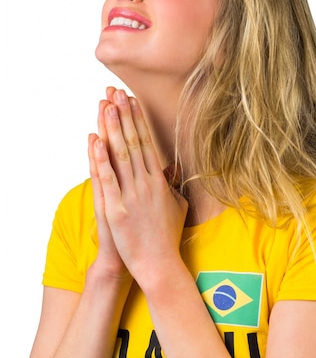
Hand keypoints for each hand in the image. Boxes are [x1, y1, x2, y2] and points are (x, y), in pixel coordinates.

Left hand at [91, 89, 187, 285]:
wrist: (159, 265)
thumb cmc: (167, 238)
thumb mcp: (177, 207)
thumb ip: (172, 187)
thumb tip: (171, 173)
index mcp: (159, 183)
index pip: (147, 144)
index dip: (138, 121)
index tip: (132, 101)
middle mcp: (146, 184)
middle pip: (133, 143)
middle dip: (124, 116)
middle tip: (117, 92)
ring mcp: (131, 196)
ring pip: (121, 155)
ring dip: (113, 129)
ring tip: (106, 105)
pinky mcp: (117, 210)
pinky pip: (107, 180)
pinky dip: (101, 159)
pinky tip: (96, 141)